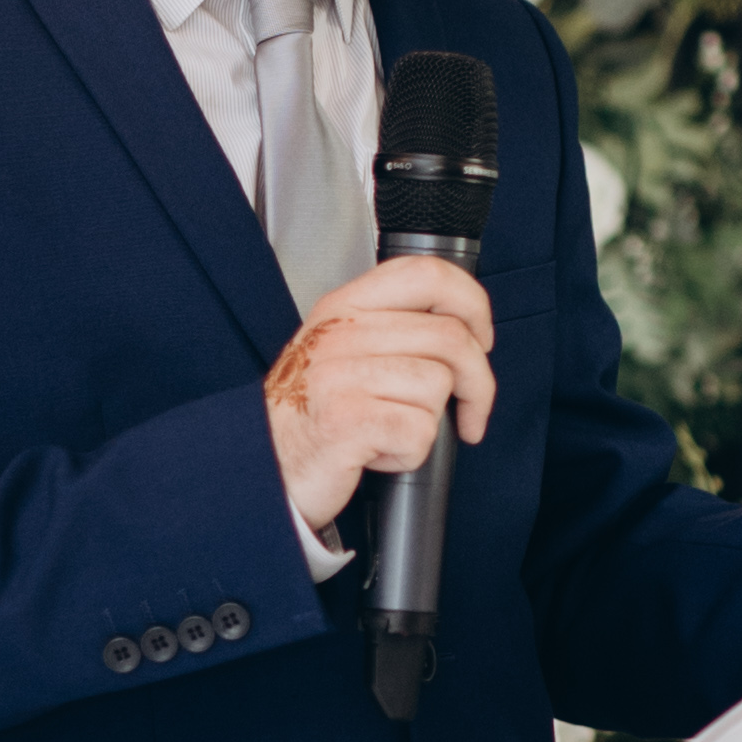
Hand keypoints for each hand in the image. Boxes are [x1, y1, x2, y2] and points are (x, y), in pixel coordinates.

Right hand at [266, 258, 496, 536]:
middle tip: (468, 410)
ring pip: (438, 387)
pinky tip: (378, 454)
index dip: (472, 303)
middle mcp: (341, 332)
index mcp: (345, 306)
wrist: (260, 467)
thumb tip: (464, 327)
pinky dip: (409, 455)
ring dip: (429, 423)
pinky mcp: (347, 420)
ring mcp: (340, 374)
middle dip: (478, 384)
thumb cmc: (309, 414)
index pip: (427, 273)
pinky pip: (419, 432)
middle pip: (451, 338)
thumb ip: (392, 326)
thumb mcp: (342, 350)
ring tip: (390, 431)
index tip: (481, 338)